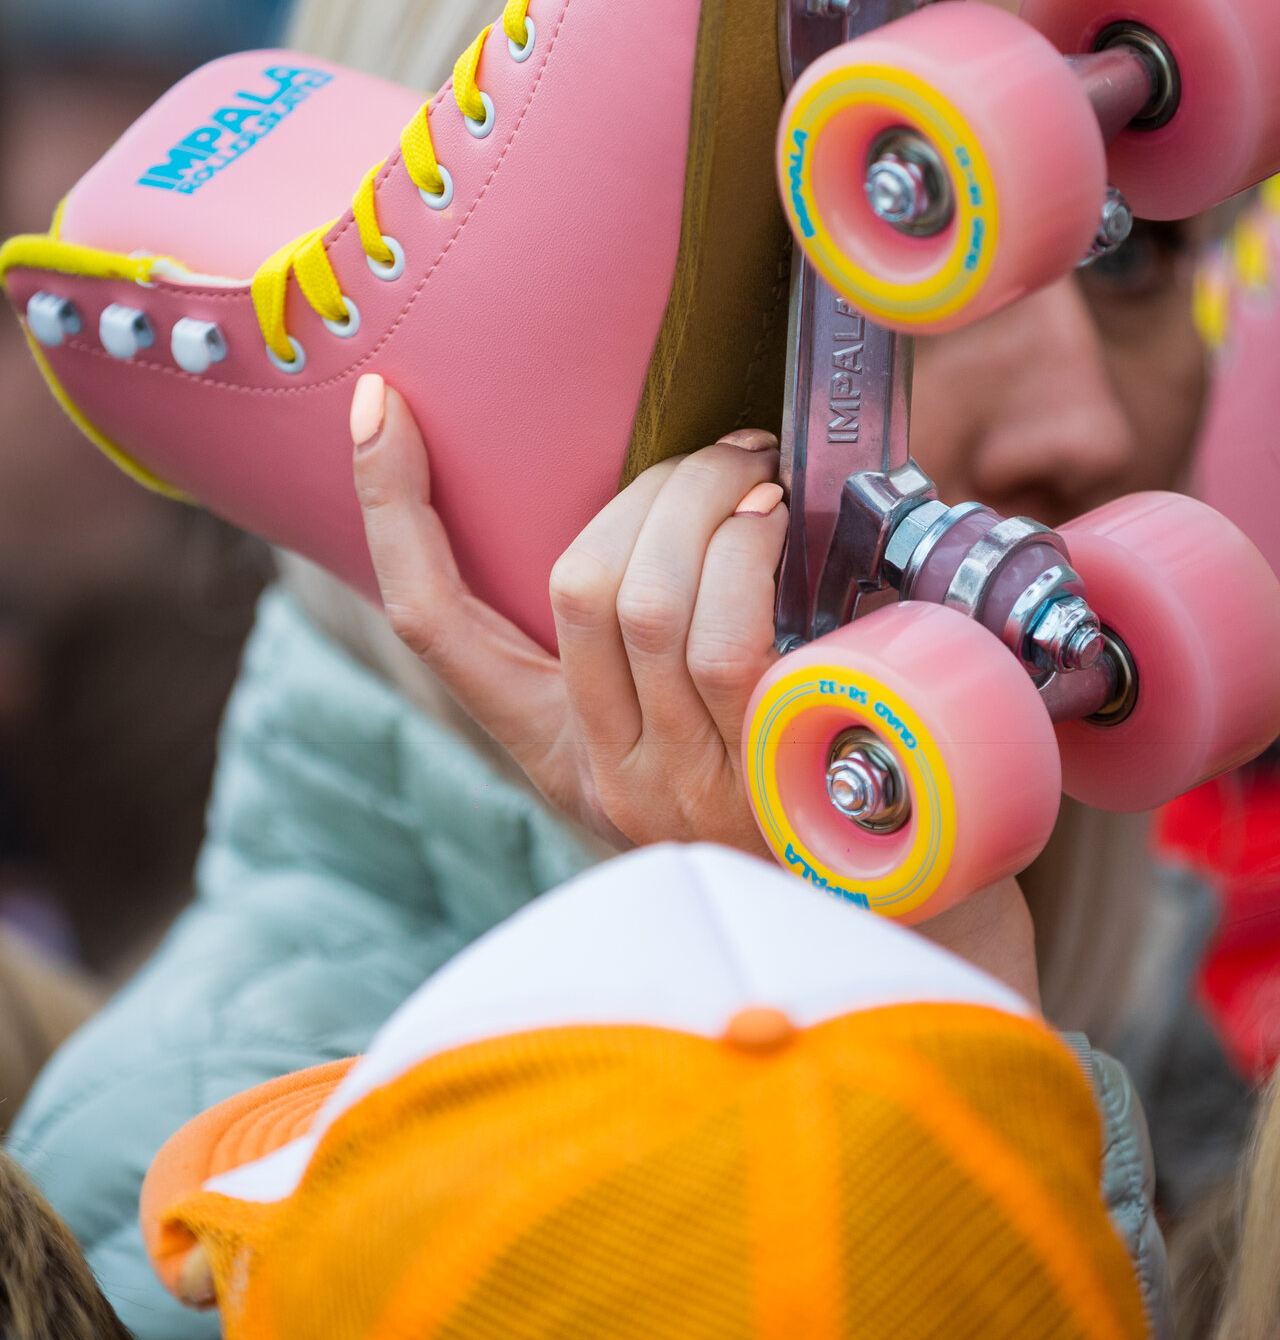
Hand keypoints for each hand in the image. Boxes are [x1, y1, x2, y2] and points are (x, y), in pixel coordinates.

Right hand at [350, 374, 1042, 1005]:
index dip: (392, 511)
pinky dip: (750, 558)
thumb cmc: (801, 801)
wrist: (904, 934)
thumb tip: (685, 487)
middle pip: (572, 586)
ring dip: (703, 503)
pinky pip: (726, 647)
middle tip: (721, 451)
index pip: (434, 627)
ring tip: (758, 474)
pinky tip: (781, 526)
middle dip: (648, 487)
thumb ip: (664, 642)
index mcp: (563, 753)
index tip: (374, 406)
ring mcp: (680, 792)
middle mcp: (607, 778)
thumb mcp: (696, 733)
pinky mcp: (760, 790)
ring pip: (643, 604)